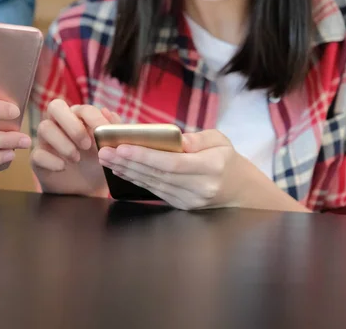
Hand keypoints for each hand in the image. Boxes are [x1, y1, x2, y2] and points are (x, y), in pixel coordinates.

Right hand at [30, 99, 119, 196]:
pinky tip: (63, 167)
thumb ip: (112, 129)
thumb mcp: (109, 148)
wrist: (86, 190)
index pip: (82, 108)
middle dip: (72, 125)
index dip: (93, 118)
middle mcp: (59, 124)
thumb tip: (107, 111)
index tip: (103, 132)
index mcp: (78, 118)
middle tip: (87, 144)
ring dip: (63, 144)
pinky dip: (51, 161)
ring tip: (77, 159)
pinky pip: (37, 153)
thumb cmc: (97, 163)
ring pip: (44, 127)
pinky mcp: (38, 158)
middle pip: (55, 106)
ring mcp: (46, 140)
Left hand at [97, 129, 307, 212]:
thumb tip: (175, 139)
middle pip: (157, 175)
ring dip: (127, 172)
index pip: (173, 163)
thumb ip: (198, 139)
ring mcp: (190, 201)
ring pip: (152, 185)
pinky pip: (155, 192)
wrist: (240, 191)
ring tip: (107, 159)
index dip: (145, 156)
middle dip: (128, 162)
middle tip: (105, 152)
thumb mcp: (220, 141)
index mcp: (212, 168)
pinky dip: (136, 180)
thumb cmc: (227, 160)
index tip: (122, 147)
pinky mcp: (181, 206)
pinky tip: (121, 170)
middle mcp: (200, 188)